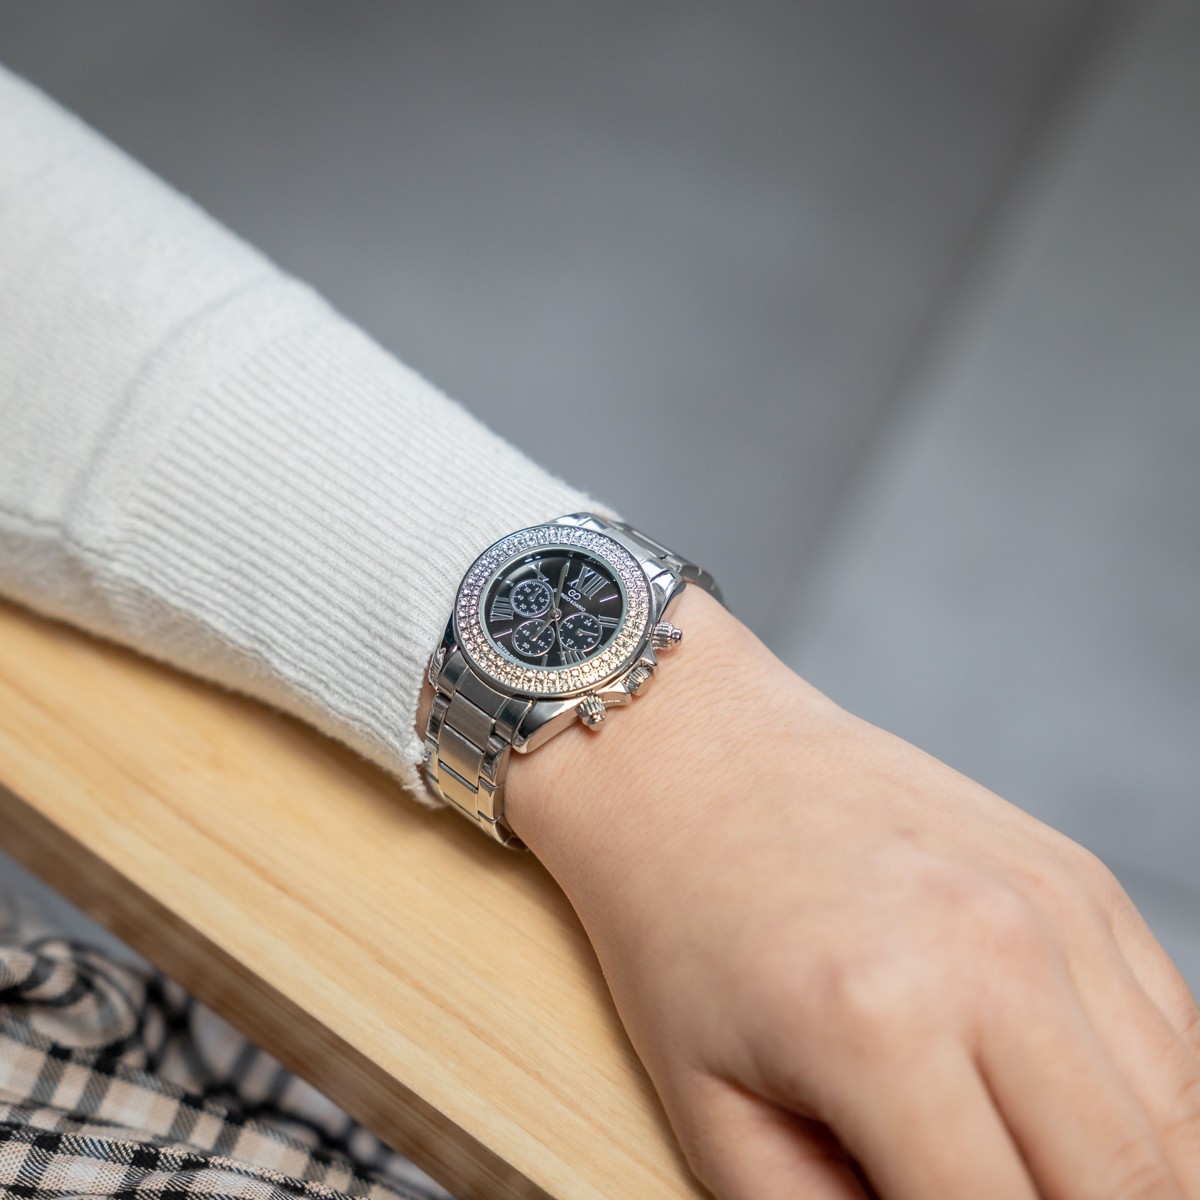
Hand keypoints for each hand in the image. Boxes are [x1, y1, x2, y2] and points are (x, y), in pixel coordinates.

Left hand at [506, 588, 1199, 1198]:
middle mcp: (993, 957)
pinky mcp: (1077, 873)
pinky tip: (1080, 1121)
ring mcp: (1051, 902)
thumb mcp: (714, 1110)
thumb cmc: (681, 923)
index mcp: (881, 1029)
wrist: (696, 758)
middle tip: (991, 1197)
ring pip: (1178, 1120)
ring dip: (1133, 1179)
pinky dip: (1154, 1103)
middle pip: (1132, 1186)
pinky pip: (1172, 1028)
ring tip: (1039, 1174)